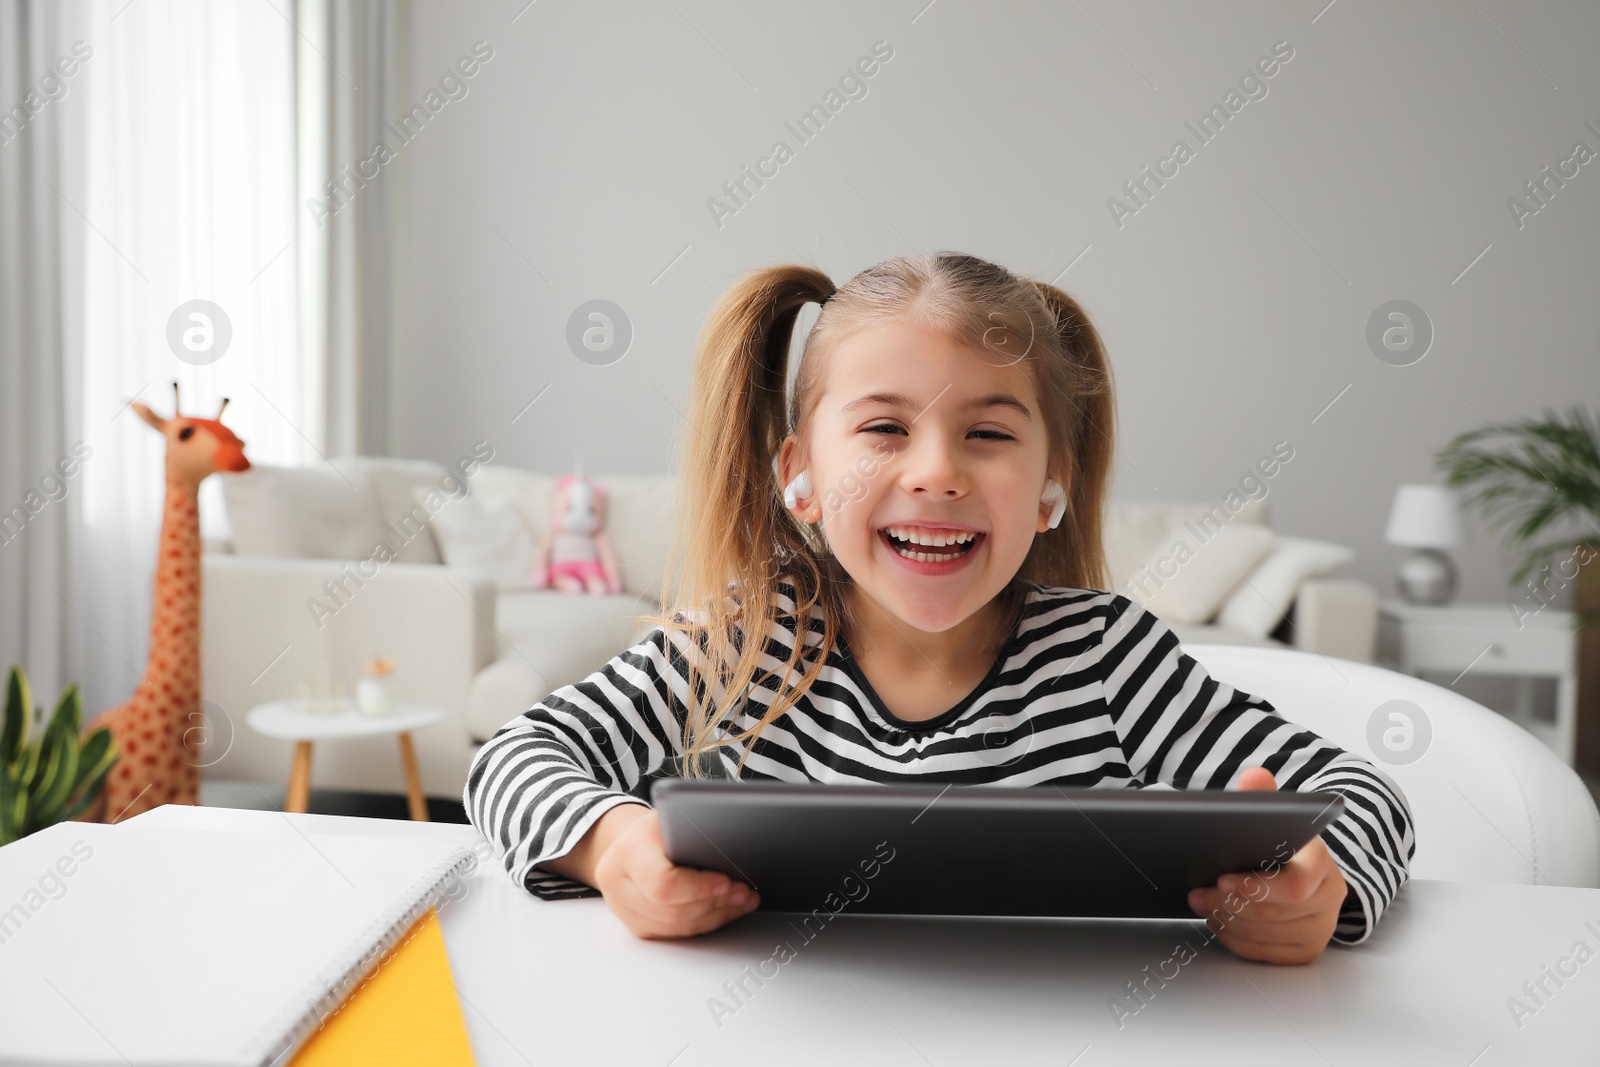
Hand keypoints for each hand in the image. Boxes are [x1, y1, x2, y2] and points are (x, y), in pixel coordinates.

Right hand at [590, 806, 760, 938]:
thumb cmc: (655, 828)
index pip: (663, 883)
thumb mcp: (674, 815)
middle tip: (743, 892)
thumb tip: (735, 843)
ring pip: (676, 927)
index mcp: (627, 852)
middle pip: (673, 910)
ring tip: (741, 901)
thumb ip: (695, 831)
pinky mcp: (637, 926)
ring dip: (716, 916)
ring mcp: (624, 910)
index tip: (727, 881)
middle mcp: (618, 884)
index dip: (699, 887)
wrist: (630, 842)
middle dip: (716, 903)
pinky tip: (725, 911)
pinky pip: (675, 934)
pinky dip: (704, 923)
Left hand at [1186, 767, 1347, 964]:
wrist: (1304, 871)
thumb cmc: (1282, 844)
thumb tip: (1254, 776)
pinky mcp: (1306, 950)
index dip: (1257, 886)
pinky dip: (1235, 938)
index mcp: (1322, 864)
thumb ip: (1263, 796)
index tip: (1221, 879)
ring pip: (1266, 934)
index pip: (1295, 885)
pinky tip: (1216, 920)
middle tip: (1196, 892)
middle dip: (1229, 902)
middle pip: (1275, 912)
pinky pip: (1265, 953)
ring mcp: (1320, 929)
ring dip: (1226, 919)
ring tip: (1200, 902)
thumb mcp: (1275, 816)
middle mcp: (1329, 899)